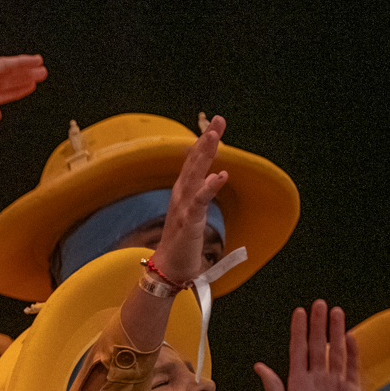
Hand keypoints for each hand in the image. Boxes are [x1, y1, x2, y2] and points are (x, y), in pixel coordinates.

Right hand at [0, 54, 45, 175]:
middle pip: (4, 82)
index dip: (14, 91)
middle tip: (40, 74)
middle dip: (22, 78)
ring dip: (24, 68)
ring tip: (40, 66)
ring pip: (5, 72)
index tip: (29, 87)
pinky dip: (20, 62)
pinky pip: (4, 66)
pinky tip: (33, 61)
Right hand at [149, 116, 229, 287]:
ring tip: (213, 137)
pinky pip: (200, 201)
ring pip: (195, 176)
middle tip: (217, 121)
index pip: (194, 163)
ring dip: (204, 155)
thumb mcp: (193, 214)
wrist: (169, 270)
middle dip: (206, 141)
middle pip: (194, 162)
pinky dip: (209, 188)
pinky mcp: (189, 222)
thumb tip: (213, 177)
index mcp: (184, 194)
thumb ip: (201, 194)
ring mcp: (184, 207)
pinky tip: (221, 175)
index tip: (215, 124)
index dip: (204, 143)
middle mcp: (181, 196)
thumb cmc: (182, 244)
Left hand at [258, 301, 362, 390]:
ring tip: (337, 312)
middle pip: (317, 345)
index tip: (300, 312)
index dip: (299, 331)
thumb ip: (273, 388)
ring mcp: (334, 383)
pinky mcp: (351, 390)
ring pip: (336, 351)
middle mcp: (316, 378)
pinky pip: (352, 366)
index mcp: (297, 382)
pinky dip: (352, 351)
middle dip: (318, 325)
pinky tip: (351, 336)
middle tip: (320, 304)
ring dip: (336, 332)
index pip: (298, 350)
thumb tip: (258, 366)